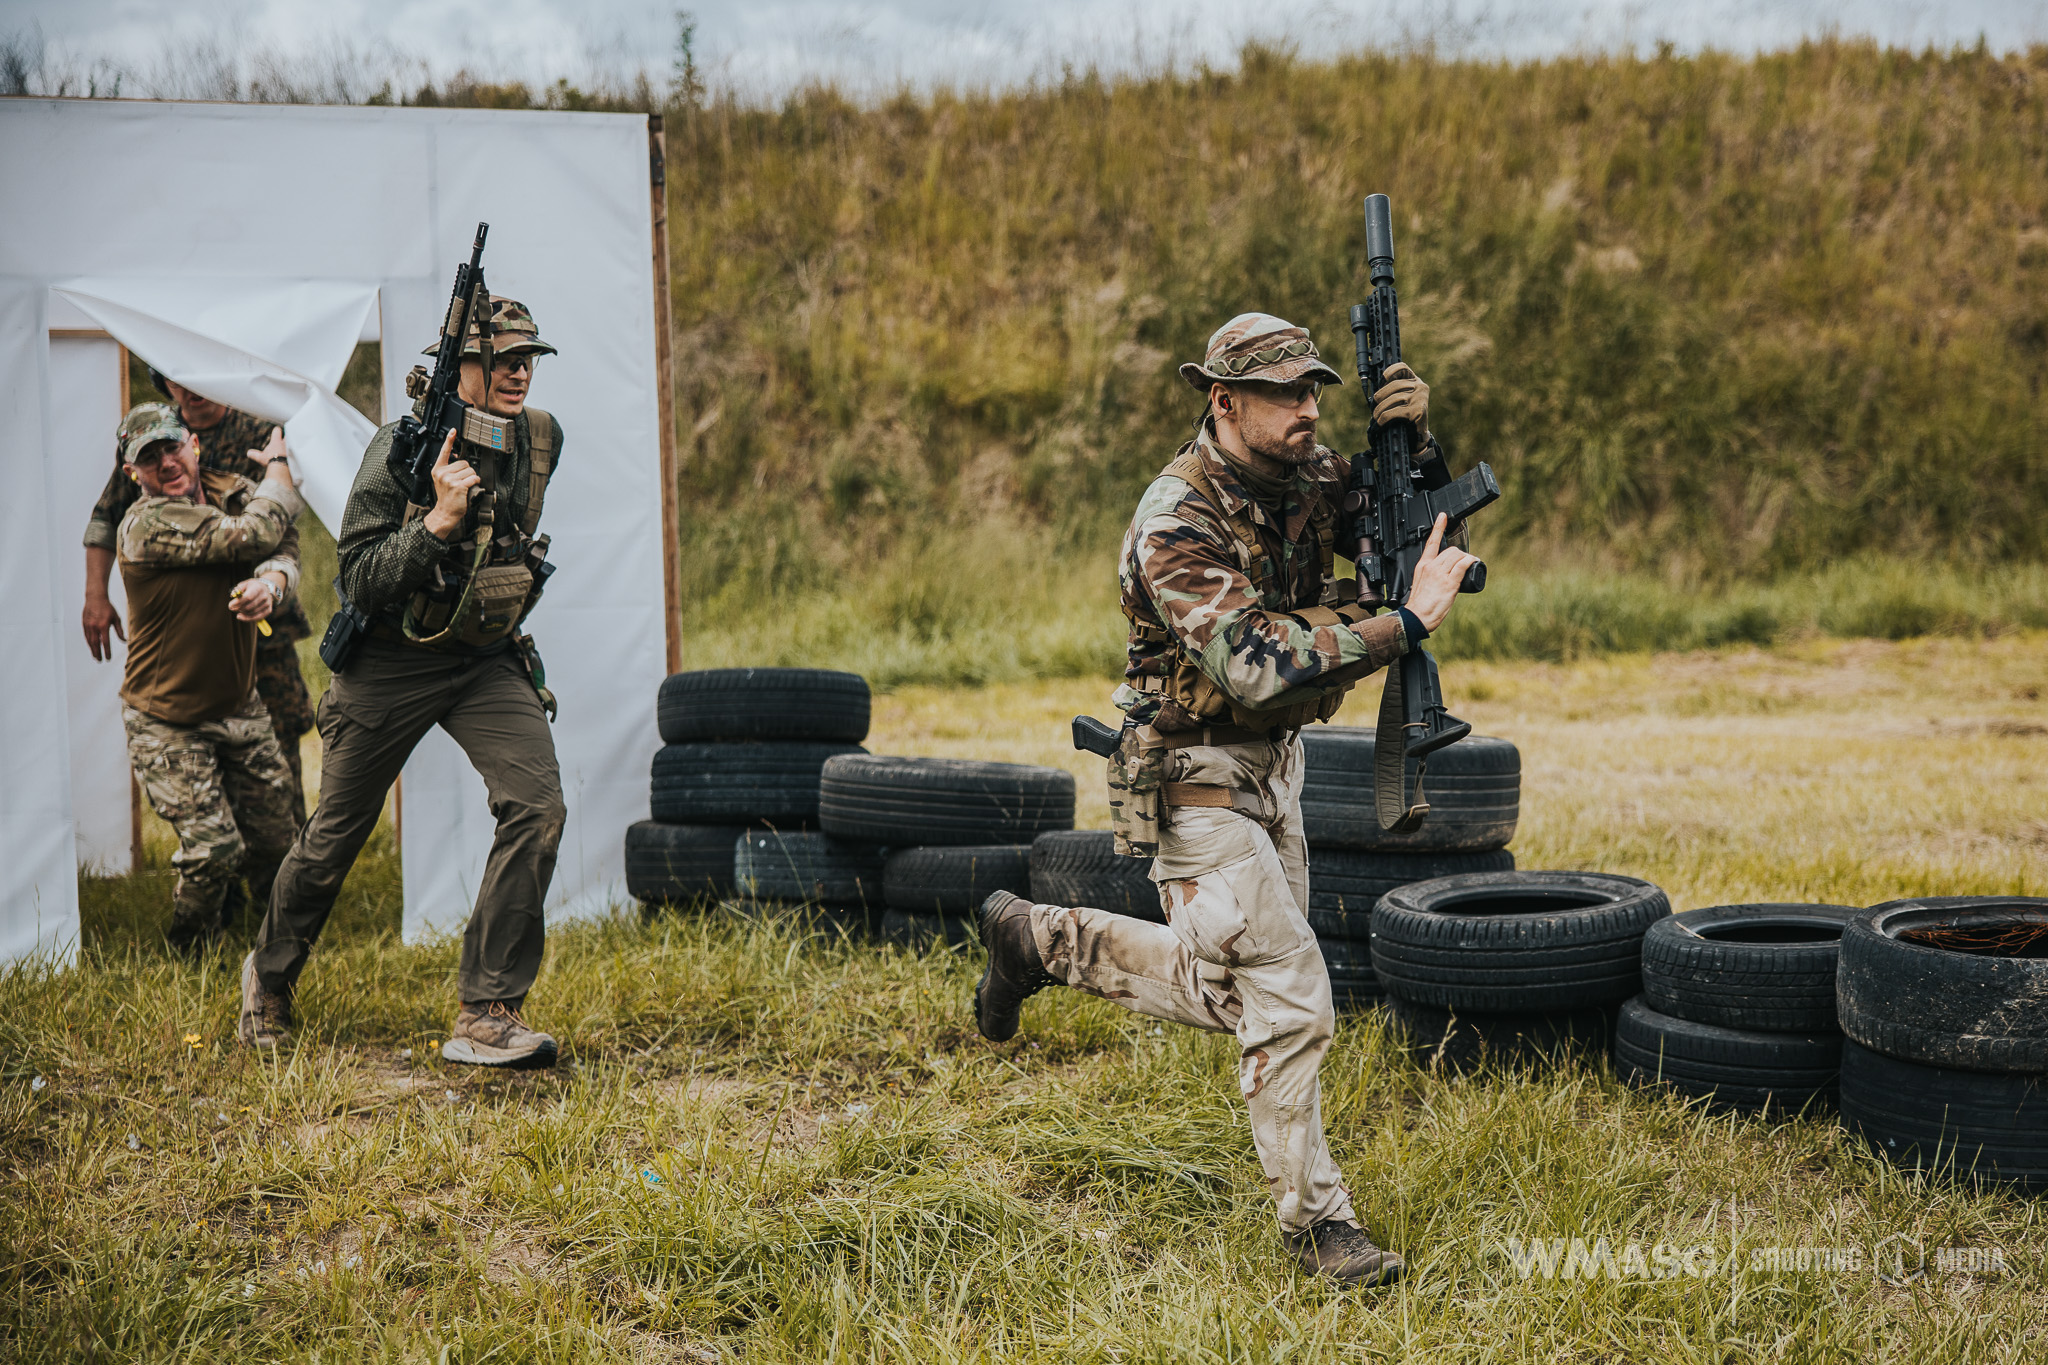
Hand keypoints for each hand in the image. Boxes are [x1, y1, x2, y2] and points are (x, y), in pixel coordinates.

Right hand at [83, 595, 124, 660]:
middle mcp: (94, 627)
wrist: (95, 598)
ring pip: (89, 641)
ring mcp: (88, 626)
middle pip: (96, 644)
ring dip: (92, 650)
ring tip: (95, 656)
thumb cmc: (108, 608)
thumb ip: (120, 631)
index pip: (105, 642)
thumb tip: (125, 641)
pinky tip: (91, 647)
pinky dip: (89, 643)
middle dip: (98, 653)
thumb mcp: (117, 618)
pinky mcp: (84, 624)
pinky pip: (86, 636)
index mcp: (104, 626)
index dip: (107, 651)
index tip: (108, 658)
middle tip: (100, 661)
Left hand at [229, 577, 277, 621]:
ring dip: (242, 613)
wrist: (266, 588)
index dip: (238, 603)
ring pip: (252, 613)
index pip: (248, 597)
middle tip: (232, 608)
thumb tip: (233, 595)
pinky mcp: (268, 610)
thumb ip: (238, 589)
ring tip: (237, 610)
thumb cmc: (253, 587)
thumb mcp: (245, 584)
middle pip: (249, 606)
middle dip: (239, 609)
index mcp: (258, 588)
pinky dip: (248, 618)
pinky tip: (241, 617)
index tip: (230, 605)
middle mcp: (264, 596)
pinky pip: (257, 617)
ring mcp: (267, 604)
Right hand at [250, 426, 295, 484]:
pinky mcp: (298, 454)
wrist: (282, 467)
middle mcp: (286, 443)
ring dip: (295, 443)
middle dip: (289, 434)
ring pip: (295, 442)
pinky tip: (301, 454)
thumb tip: (248, 453)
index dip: (277, 431)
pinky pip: (300, 451)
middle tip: (289, 436)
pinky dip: (300, 452)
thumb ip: (255, 455)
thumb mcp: (261, 458)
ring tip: (295, 444)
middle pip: (289, 434)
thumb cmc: (270, 461)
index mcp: (276, 442)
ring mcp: (292, 448)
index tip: (277, 430)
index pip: (277, 431)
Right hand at [422, 428, 478, 538]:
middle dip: (467, 471)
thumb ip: (448, 470)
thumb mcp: (442, 481)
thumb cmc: (447, 497)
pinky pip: (473, 478)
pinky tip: (470, 488)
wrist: (445, 512)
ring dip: (472, 478)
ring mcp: (449, 479)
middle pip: (464, 462)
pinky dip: (475, 482)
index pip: (444, 452)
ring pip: (470, 470)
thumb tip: (460, 461)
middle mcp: (442, 473)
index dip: (449, 440)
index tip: (453, 431)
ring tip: (464, 486)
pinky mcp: (458, 485)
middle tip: (461, 482)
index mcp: (438, 469)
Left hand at [1371, 361, 1429, 436]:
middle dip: (1379, 397)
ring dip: (1380, 410)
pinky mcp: (1418, 411)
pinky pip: (1394, 412)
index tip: (1381, 382)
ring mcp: (1420, 398)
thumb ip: (1391, 392)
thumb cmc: (1405, 417)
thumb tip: (1373, 392)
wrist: (1417, 437)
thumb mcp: (1399, 400)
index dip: (1389, 372)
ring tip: (1376, 417)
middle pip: (1394, 385)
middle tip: (1374, 409)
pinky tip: (1380, 423)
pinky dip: (1383, 418)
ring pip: (1393, 399)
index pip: (1402, 368)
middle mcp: (1420, 387)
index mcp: (1415, 381)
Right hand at [1405, 514, 1479, 631]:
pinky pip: (1463, 565)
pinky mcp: (1449, 582)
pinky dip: (1470, 561)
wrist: (1417, 617)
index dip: (1438, 527)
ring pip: (1458, 556)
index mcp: (1422, 566)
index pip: (1431, 542)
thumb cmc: (1420, 605)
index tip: (1443, 516)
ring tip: (1468, 568)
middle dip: (1460, 555)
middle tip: (1463, 565)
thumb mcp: (1421, 584)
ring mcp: (1440, 573)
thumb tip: (1446, 574)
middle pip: (1451, 550)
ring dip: (1466, 559)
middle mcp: (1431, 566)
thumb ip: (1431, 575)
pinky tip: (1473, 562)